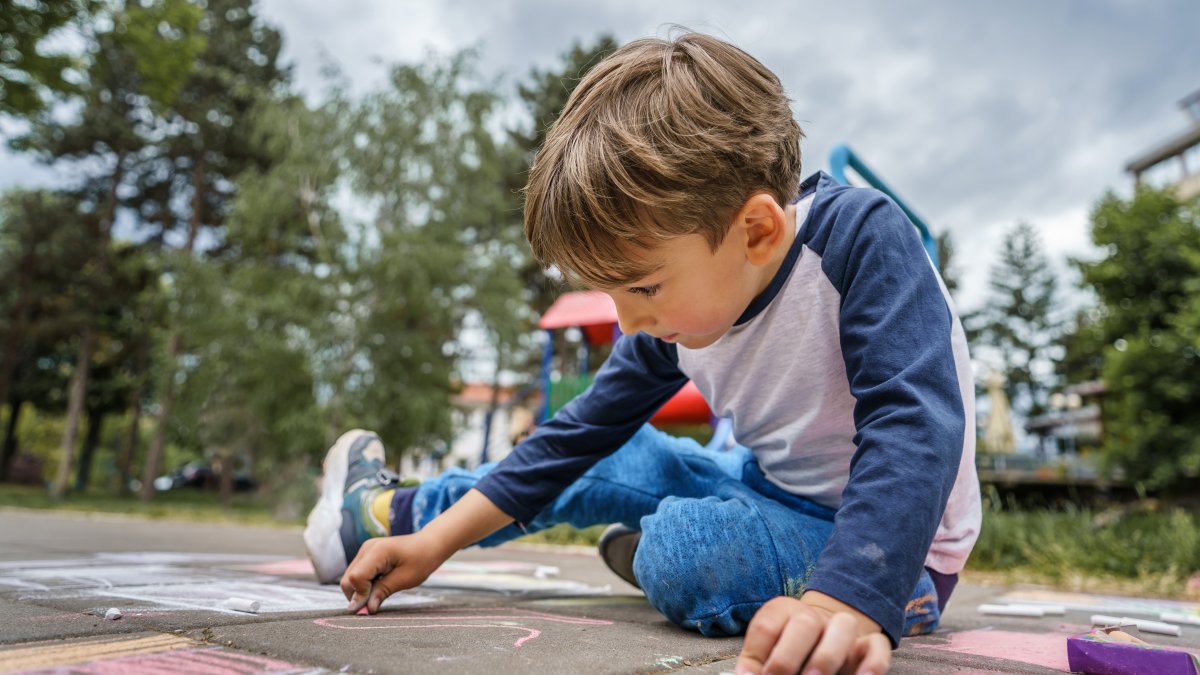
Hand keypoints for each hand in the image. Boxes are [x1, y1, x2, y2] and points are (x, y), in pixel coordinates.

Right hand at [339, 532, 446, 613]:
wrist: (429, 544)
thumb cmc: (422, 560)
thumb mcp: (405, 579)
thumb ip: (382, 592)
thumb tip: (366, 609)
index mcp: (377, 551)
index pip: (355, 578)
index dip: (360, 595)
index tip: (370, 608)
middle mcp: (366, 548)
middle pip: (348, 579)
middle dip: (357, 596)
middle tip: (376, 603)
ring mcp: (365, 550)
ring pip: (350, 578)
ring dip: (361, 591)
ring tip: (382, 591)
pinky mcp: (367, 555)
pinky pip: (357, 574)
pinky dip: (364, 584)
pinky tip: (380, 584)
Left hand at [735, 593, 890, 674]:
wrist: (825, 635)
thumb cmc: (787, 650)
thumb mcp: (766, 653)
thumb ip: (756, 665)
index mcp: (782, 612)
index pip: (766, 625)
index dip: (757, 654)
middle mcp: (814, 616)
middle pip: (804, 622)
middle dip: (789, 657)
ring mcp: (844, 628)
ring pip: (844, 626)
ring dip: (828, 657)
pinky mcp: (871, 644)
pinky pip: (878, 648)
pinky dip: (872, 666)